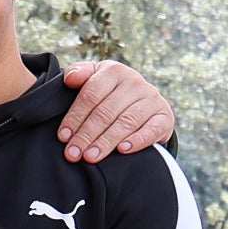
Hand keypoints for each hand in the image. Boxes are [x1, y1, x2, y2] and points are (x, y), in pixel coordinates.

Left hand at [56, 58, 175, 162]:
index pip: (91, 94)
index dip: (75, 116)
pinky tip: (122, 150)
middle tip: (73, 153)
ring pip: (126, 122)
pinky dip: (137, 140)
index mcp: (113, 71)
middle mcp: (134, 82)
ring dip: (106, 141)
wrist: (142, 102)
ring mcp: (151, 99)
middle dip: (86, 135)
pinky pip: (151, 129)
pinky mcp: (164, 117)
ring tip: (90, 157)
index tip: (63, 136)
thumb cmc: (108, 92)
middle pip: (106, 111)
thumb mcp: (93, 78)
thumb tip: (70, 79)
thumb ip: (78, 73)